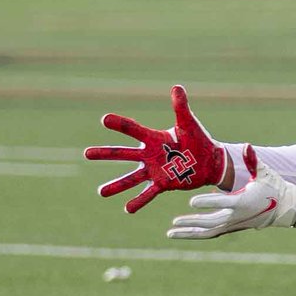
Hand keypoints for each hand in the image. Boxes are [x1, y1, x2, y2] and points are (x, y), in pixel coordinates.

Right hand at [84, 85, 228, 213]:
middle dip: (106, 154)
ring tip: (101, 192)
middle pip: (124, 154)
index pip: (133, 129)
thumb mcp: (188, 123)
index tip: (104, 119)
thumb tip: (177, 87)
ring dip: (117, 185)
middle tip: (86, 154)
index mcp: (154, 138)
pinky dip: (138, 201)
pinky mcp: (163, 184)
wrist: (209, 161)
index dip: (120, 124)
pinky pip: (148, 193)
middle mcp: (150, 155)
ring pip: (132, 178)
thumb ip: (181, 107)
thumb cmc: (198, 139)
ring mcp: (154, 170)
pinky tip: (127, 209)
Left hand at [167, 146, 295, 239]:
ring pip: (208, 232)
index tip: (191, 202)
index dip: (206, 202)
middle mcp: (236, 216)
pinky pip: (211, 233)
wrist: (285, 208)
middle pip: (210, 222)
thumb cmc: (274, 187)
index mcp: (242, 201)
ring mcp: (234, 224)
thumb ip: (253, 160)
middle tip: (174, 221)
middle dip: (192, 222)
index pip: (221, 203)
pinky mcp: (232, 227)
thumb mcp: (265, 172)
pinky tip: (182, 233)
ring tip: (170, 233)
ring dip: (189, 233)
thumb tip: (247, 146)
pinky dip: (196, 234)